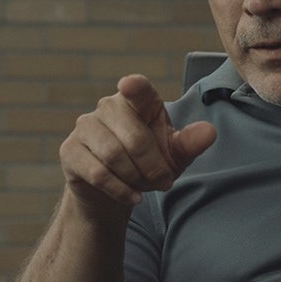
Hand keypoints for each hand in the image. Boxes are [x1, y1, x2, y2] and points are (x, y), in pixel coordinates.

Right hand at [61, 75, 216, 207]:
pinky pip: (97, 172)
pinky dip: (120, 189)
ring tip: (144, 186)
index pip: (138, 89)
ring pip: (113, 155)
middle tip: (164, 181)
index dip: (134, 87)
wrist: (115, 192)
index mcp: (138, 102)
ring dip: (136, 178)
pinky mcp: (70, 150)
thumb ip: (190, 143)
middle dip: (153, 166)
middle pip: (134, 137)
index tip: (128, 85)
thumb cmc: (148, 165)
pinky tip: (132, 196)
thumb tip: (209, 132)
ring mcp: (85, 126)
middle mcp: (108, 106)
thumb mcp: (173, 156)